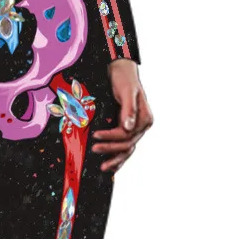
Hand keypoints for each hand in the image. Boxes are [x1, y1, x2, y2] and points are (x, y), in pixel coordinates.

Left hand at [90, 60, 152, 174]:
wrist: (121, 71)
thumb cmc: (124, 79)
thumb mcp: (126, 91)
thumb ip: (129, 109)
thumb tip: (129, 127)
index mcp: (145, 118)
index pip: (127, 134)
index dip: (111, 137)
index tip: (95, 135)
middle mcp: (142, 125)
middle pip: (127, 144)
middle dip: (110, 149)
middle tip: (94, 149)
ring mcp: (136, 128)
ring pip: (127, 150)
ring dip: (115, 159)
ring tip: (102, 167)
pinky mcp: (128, 129)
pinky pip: (125, 146)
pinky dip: (118, 157)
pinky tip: (111, 166)